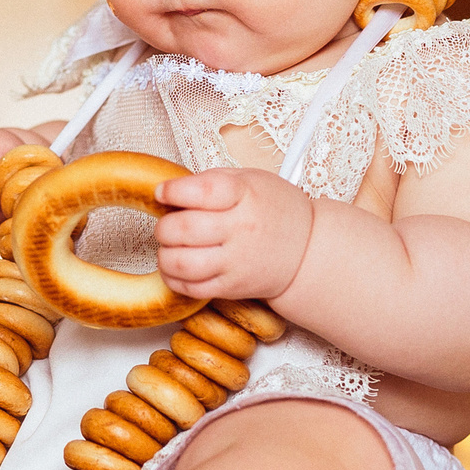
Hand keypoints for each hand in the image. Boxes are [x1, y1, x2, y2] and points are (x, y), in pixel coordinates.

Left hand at [153, 167, 315, 302]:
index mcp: (245, 196)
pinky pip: (192, 289)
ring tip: (170, 248)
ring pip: (182, 263)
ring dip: (165, 255)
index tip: (162, 193)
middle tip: (166, 225)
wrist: (307, 251)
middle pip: (183, 229)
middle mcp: (241, 229)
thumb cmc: (274, 209)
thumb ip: (210, 181)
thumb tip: (168, 190)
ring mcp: (237, 261)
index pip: (201, 191)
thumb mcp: (249, 180)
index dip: (173, 191)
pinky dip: (174, 279)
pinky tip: (177, 268)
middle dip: (163, 227)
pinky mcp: (233, 287)